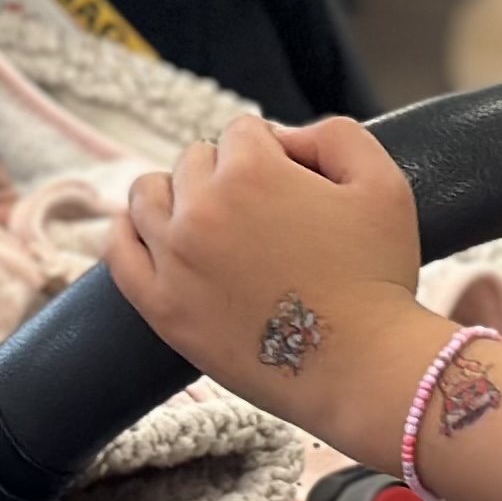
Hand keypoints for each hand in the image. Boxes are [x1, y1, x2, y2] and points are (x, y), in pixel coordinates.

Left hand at [110, 115, 426, 428]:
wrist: (362, 367)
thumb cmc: (378, 276)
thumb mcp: (382, 181)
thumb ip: (334, 134)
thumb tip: (285, 139)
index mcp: (250, 170)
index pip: (243, 132)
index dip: (274, 154)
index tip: (296, 188)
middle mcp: (200, 208)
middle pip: (195, 161)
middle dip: (228, 176)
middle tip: (266, 218)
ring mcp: (173, 259)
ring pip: (148, 196)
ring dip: (177, 197)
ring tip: (213, 225)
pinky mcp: (161, 307)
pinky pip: (118, 252)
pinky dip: (128, 235)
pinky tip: (152, 237)